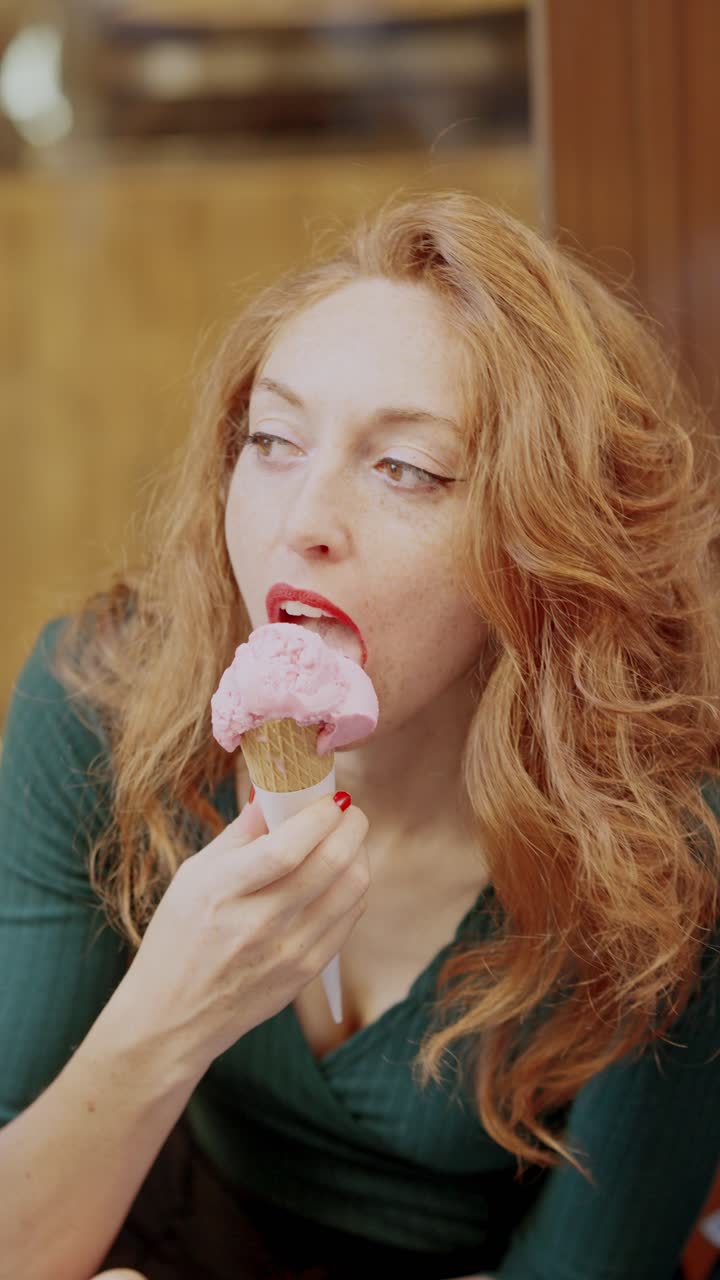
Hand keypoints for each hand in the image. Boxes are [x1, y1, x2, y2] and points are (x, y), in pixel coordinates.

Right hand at [118, 792, 369, 1077]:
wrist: (172, 1017)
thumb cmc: (178, 937)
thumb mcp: (193, 875)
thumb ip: (241, 832)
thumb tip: (275, 790)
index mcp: (222, 891)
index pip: (287, 848)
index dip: (319, 816)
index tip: (331, 797)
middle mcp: (259, 924)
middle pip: (330, 863)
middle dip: (352, 826)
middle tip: (349, 811)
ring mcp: (288, 952)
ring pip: (351, 889)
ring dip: (359, 854)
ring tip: (347, 839)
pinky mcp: (306, 972)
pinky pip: (349, 919)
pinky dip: (353, 888)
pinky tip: (341, 875)